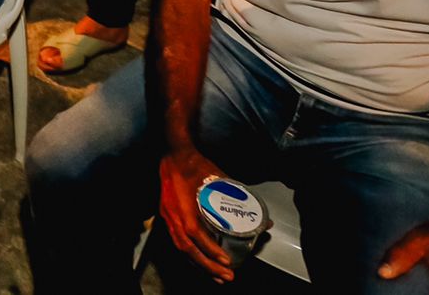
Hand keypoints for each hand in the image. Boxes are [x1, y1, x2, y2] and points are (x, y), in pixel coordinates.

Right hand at [158, 147, 232, 281]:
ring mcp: (167, 215)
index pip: (194, 232)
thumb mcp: (216, 175)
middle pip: (187, 247)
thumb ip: (237, 196)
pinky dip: (190, 255)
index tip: (226, 260)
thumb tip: (261, 216)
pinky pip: (177, 241)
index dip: (209, 249)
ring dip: (199, 264)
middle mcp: (172, 213)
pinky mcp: (167, 216)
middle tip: (227, 276)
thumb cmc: (194, 163)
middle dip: (207, 265)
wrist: (172, 152)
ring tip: (216, 276)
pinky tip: (201, 262)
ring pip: (181, 247)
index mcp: (182, 204)